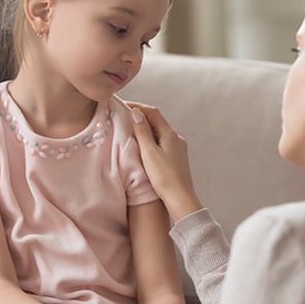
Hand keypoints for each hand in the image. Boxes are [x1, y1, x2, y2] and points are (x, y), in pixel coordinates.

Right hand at [128, 102, 202, 222]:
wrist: (180, 199)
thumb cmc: (165, 177)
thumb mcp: (149, 153)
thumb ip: (142, 132)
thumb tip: (136, 112)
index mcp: (170, 135)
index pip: (153, 113)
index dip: (138, 107)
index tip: (124, 105)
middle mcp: (176, 139)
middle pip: (157, 121)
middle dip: (141, 117)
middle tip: (125, 116)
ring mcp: (178, 149)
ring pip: (160, 132)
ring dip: (146, 129)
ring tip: (131, 130)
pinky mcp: (177, 158)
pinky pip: (162, 142)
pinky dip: (151, 139)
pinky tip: (144, 147)